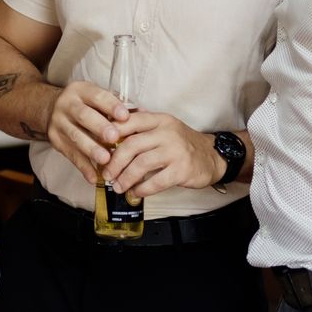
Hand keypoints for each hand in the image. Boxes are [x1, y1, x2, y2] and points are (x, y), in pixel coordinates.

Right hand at [47, 80, 127, 182]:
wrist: (52, 109)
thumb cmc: (85, 104)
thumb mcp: (96, 98)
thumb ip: (118, 105)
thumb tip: (143, 113)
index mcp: (81, 91)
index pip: (97, 96)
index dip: (111, 106)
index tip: (125, 116)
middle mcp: (67, 105)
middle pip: (83, 116)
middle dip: (99, 127)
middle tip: (114, 138)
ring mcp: (59, 123)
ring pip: (75, 136)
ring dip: (91, 149)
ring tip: (106, 160)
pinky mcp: (56, 141)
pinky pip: (70, 155)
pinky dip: (83, 167)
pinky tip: (93, 177)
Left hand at [102, 113, 220, 197]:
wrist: (212, 156)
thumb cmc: (181, 143)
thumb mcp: (163, 127)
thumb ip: (142, 127)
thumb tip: (110, 130)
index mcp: (159, 119)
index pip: (130, 120)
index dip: (111, 132)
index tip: (99, 146)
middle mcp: (167, 132)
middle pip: (132, 145)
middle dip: (115, 162)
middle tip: (107, 173)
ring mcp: (175, 151)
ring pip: (142, 164)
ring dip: (126, 178)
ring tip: (118, 186)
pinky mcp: (182, 170)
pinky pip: (156, 181)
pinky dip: (142, 189)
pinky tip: (135, 192)